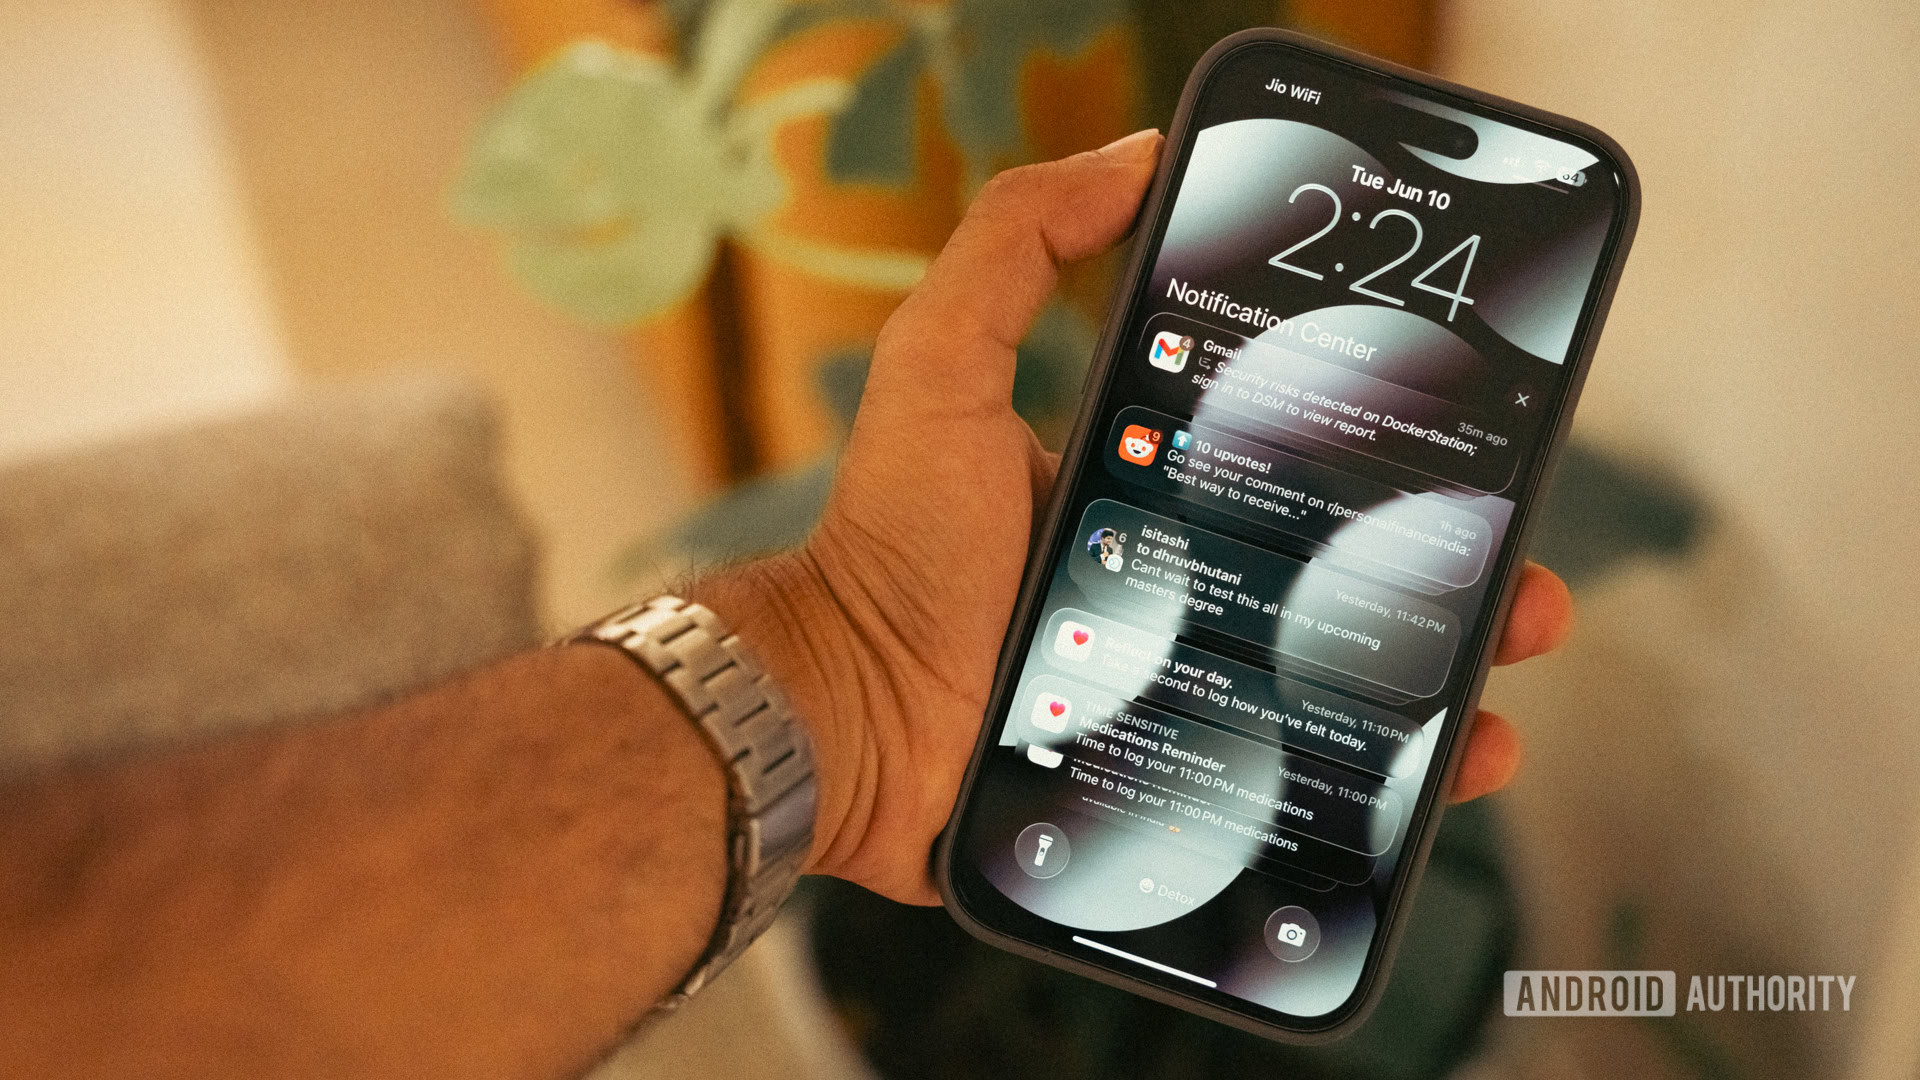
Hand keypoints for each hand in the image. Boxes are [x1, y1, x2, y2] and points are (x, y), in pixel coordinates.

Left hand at [697, 130, 1572, 904]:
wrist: (847, 717)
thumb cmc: (893, 542)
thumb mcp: (944, 363)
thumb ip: (1016, 244)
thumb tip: (1135, 153)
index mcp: (1152, 489)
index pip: (1293, 463)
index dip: (1383, 455)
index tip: (1461, 437)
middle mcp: (1182, 586)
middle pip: (1347, 572)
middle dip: (1451, 564)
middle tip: (1515, 565)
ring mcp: (1190, 686)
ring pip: (1353, 677)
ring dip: (1452, 662)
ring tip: (1511, 643)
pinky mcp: (1186, 778)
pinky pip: (1313, 784)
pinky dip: (1399, 779)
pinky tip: (1462, 757)